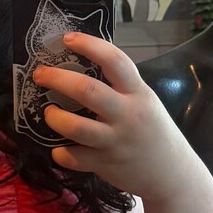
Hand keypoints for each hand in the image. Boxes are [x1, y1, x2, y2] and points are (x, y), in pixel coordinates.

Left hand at [32, 33, 195, 201]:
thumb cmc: (153, 131)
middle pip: (87, 90)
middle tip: (40, 75)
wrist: (172, 173)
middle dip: (57, 79)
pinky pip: (74, 158)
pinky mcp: (105, 164)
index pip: (115, 60)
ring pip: (76, 127)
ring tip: (49, 112)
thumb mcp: (145, 101)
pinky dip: (61, 153)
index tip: (67, 38)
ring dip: (55, 117)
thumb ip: (121, 86)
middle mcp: (127, 114)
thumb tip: (82, 65)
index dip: (89, 45)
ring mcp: (115, 141)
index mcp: (138, 93)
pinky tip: (59, 149)